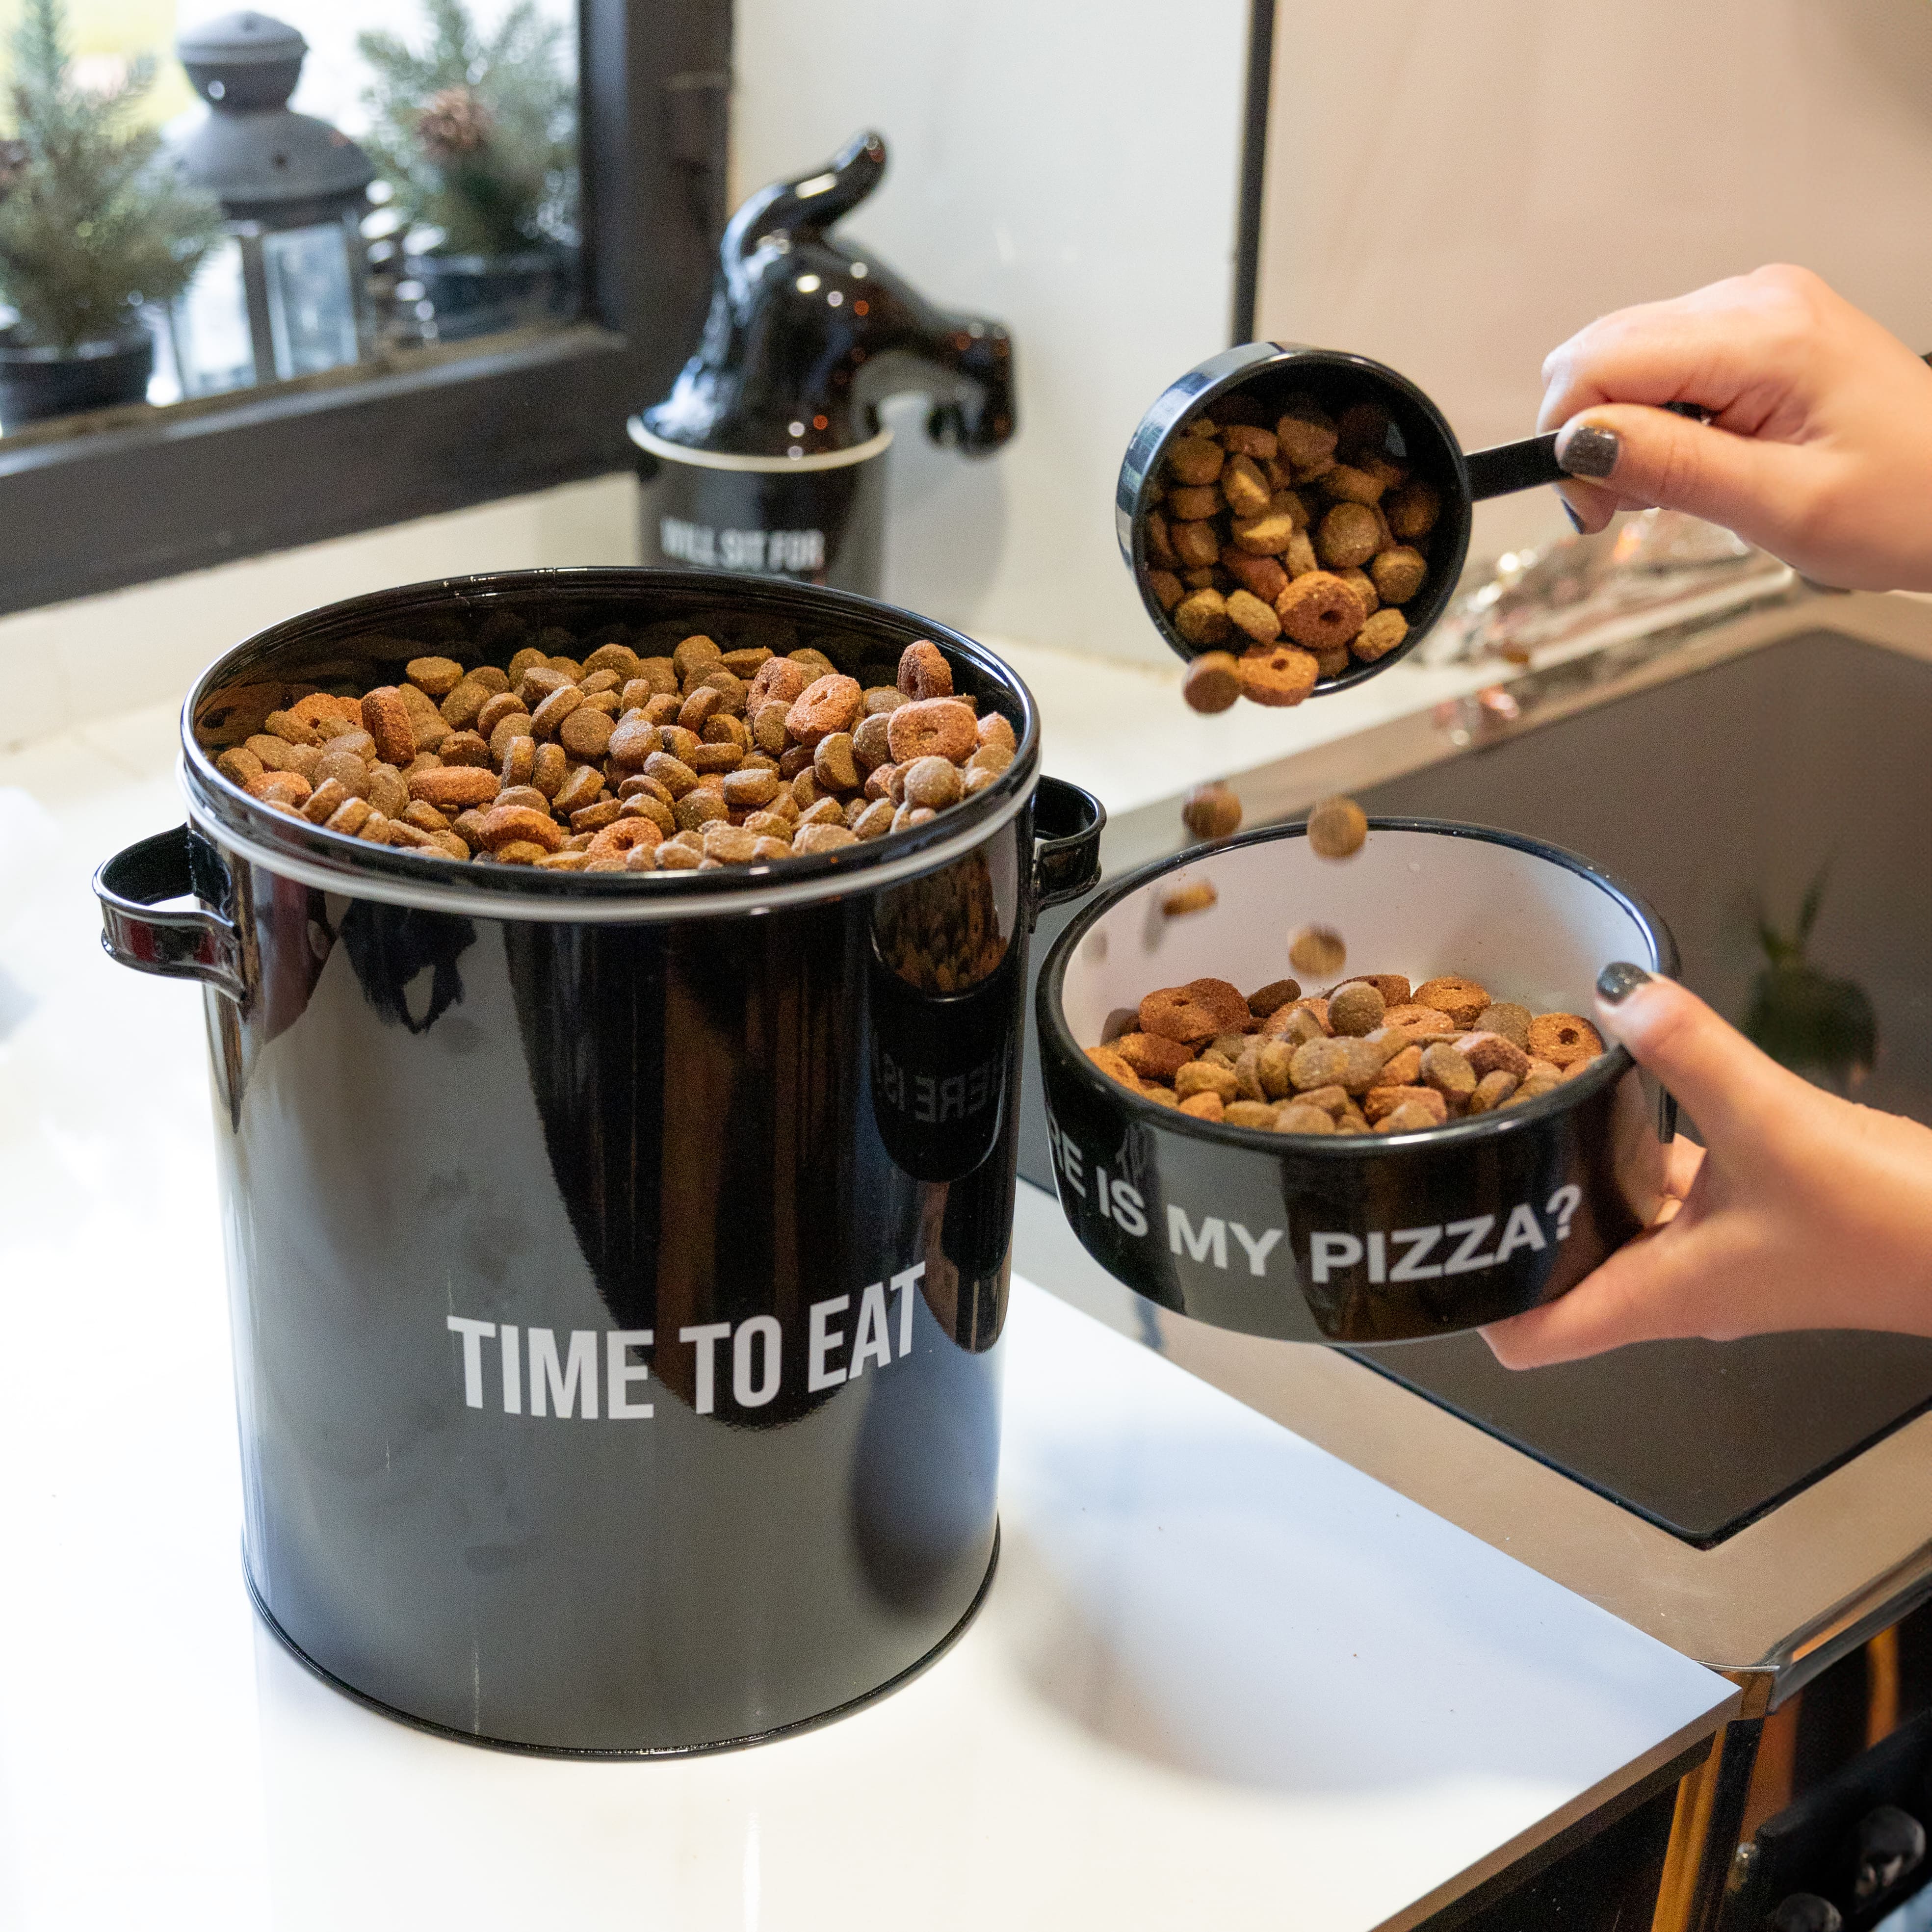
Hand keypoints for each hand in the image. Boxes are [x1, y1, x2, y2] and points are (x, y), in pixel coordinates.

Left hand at [1481, 967, 1931, 1368]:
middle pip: (1563, 1273)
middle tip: (1459, 1153)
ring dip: (1572, 1178)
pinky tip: (1617, 1096)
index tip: (1432, 1247)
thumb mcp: (1771, 1121)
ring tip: (1516, 1112)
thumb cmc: (1886, 1218)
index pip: (1535, 1337)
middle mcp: (1675, 1287)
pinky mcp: (1751, 1219)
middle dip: (1514, 1219)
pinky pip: (1667, 1190)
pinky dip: (1634, 1154)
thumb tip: (1617, 990)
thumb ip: (1688, 1051)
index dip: (1479, 1303)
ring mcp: (1714, 1256)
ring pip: (1617, 1222)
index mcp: (1659, 1297)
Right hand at [1537, 264, 1931, 589]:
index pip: (1603, 359)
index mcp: (1768, 335)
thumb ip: (1670, 467)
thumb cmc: (1907, 502)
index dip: (1570, 436)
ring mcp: (1757, 309)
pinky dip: (1649, 419)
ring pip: (1622, 356)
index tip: (1591, 505)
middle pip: (1602, 348)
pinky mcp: (1755, 330)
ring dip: (1616, 430)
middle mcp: (1757, 301)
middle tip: (1618, 507)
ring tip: (1663, 488)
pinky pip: (1661, 362)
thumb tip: (1577, 441)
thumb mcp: (1781, 505)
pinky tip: (1686, 457)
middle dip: (1585, 434)